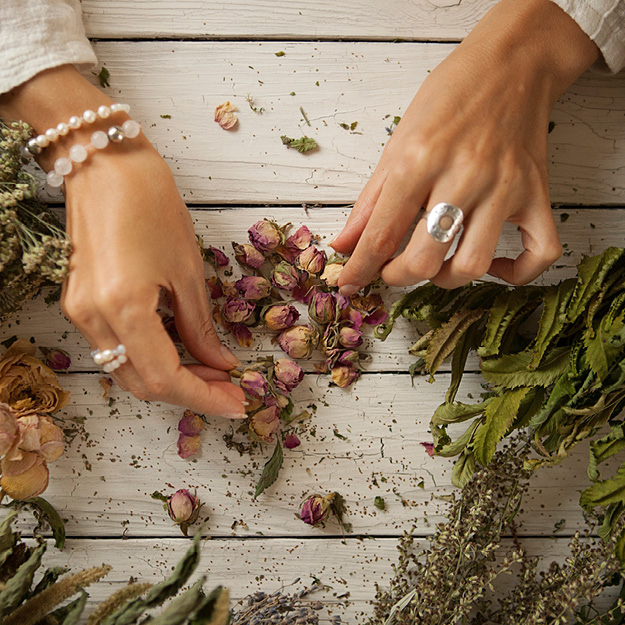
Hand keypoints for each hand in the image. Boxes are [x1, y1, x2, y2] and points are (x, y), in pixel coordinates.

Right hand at [0, 66, 246, 416]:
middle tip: (230, 389)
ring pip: (127, 372)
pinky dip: (150, 359)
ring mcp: (80, 313)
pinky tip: (181, 351)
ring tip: (212, 372)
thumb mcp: (187, 269)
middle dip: (190, 392)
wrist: (103, 164)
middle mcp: (93, 320)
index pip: (166, 378)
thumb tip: (219, 364)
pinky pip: (117, 349)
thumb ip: (200, 326)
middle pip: (143, 384)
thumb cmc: (151, 204)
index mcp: (124, 309)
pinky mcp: (79, 303)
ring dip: (171, 379)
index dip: (204, 398)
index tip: (238, 404)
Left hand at [332, 0, 598, 292]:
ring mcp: (505, 187)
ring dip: (446, 279)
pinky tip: (495, 264)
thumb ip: (370, 201)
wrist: (513, 62)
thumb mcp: (397, 142)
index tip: (351, 284)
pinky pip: (540, 252)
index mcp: (419, 160)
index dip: (360, 269)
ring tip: (437, 264)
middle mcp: (464, 176)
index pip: (382, 235)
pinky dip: (517, 272)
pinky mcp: (538, 193)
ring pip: (472, 265)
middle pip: (425, 261)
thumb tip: (344, 244)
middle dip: (398, 277)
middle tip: (393, 269)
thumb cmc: (450, 96)